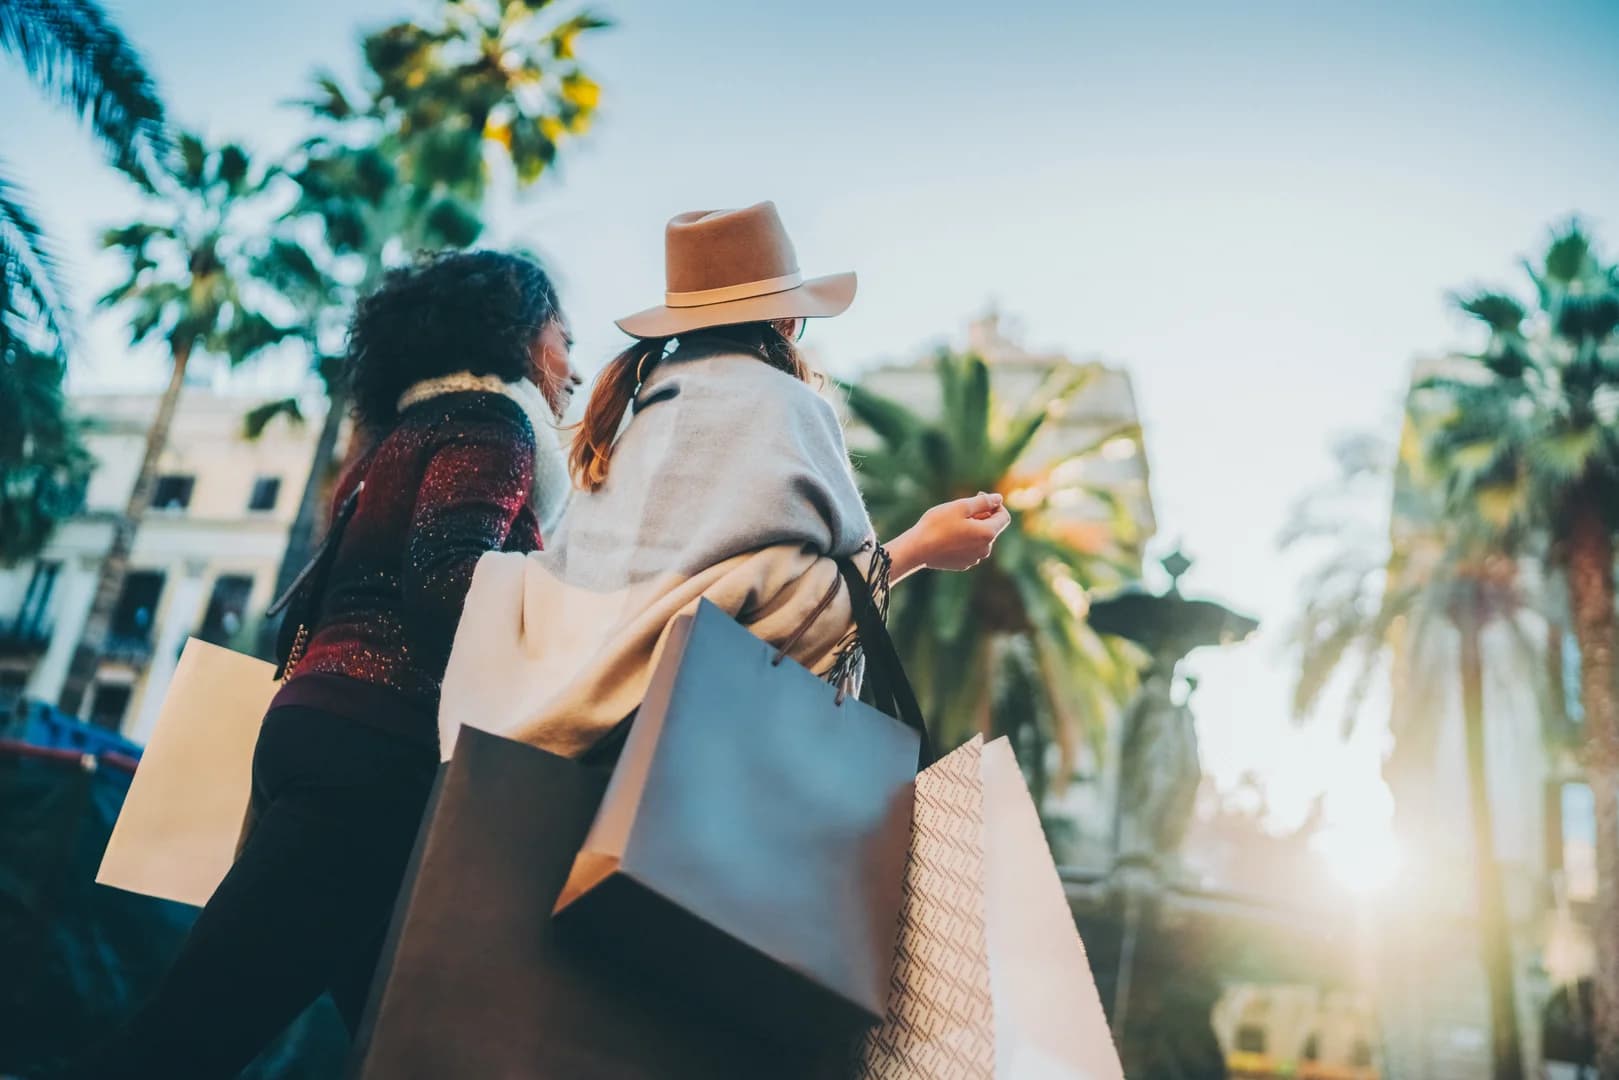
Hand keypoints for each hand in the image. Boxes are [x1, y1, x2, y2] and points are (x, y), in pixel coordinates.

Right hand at [885, 492, 1010, 579]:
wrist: (917, 549)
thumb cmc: (937, 525)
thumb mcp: (961, 506)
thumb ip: (983, 501)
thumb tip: (999, 498)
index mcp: (988, 533)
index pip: (1004, 516)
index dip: (995, 504)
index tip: (978, 497)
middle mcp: (985, 549)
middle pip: (991, 527)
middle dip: (981, 515)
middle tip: (961, 508)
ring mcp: (974, 559)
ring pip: (979, 538)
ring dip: (972, 528)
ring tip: (952, 522)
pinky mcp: (963, 564)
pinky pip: (969, 548)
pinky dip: (964, 539)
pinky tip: (947, 536)